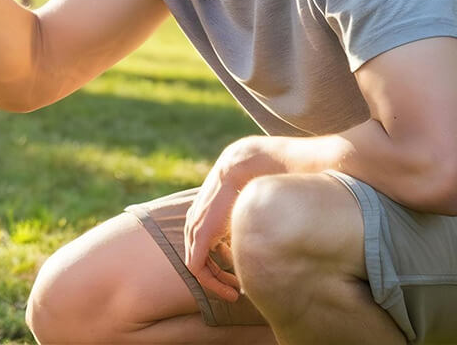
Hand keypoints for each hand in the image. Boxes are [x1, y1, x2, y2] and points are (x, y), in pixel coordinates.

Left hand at [184, 137, 272, 301]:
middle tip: (235, 292)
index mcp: (205, 216)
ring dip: (215, 282)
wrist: (247, 163)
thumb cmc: (255, 179)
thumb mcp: (248, 205)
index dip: (219, 268)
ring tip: (234, 293)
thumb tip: (261, 238)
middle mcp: (196, 222)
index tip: (237, 281)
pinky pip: (197, 266)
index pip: (204, 249)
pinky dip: (210, 281)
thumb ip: (245, 222)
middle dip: (218, 278)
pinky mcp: (200, 233)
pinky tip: (231, 291)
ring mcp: (195, 227)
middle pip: (200, 259)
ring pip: (197, 266)